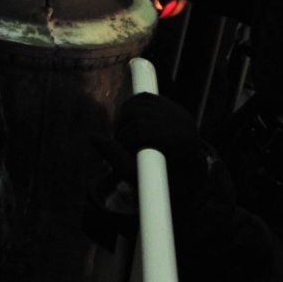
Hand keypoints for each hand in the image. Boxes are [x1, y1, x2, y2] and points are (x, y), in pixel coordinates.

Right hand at [100, 93, 209, 216]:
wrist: (191, 176)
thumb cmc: (165, 183)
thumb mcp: (141, 178)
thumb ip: (116, 159)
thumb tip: (92, 137)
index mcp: (181, 141)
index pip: (139, 130)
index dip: (123, 140)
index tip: (126, 155)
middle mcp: (183, 121)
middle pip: (136, 112)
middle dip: (121, 129)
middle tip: (122, 147)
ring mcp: (178, 110)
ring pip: (136, 102)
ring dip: (124, 119)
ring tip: (127, 138)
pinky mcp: (171, 105)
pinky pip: (142, 98)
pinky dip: (131, 111)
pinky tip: (132, 127)